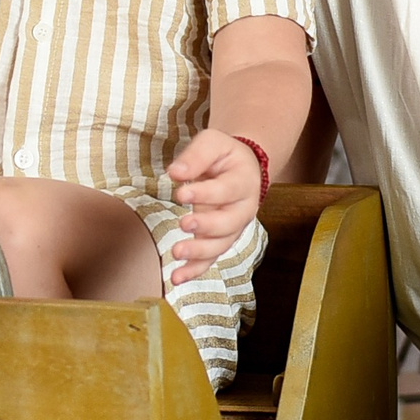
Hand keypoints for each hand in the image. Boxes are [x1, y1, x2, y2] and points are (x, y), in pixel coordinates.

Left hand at [165, 130, 259, 285]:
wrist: (242, 168)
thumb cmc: (225, 156)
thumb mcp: (213, 142)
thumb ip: (196, 155)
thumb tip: (175, 172)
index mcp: (244, 182)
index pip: (226, 190)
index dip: (205, 194)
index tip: (181, 194)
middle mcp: (243, 209)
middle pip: (228, 223)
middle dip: (205, 225)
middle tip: (183, 223)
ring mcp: (233, 228)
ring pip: (221, 245)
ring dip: (199, 252)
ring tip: (177, 253)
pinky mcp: (220, 240)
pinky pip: (210, 259)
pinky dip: (194, 270)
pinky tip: (177, 278)